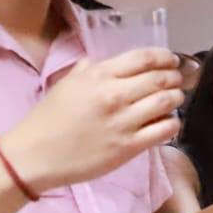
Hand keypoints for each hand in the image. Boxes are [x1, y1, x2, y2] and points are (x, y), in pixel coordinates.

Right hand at [0, 48, 182, 192]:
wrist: (35, 155)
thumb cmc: (49, 118)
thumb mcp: (67, 83)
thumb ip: (90, 69)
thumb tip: (106, 62)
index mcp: (99, 75)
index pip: (144, 58)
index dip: (165, 57)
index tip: (172, 61)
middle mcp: (114, 95)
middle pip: (161, 79)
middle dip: (175, 77)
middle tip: (177, 80)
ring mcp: (124, 122)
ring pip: (167, 102)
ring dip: (176, 98)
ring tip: (174, 99)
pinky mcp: (129, 146)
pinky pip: (165, 129)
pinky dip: (172, 122)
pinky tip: (167, 121)